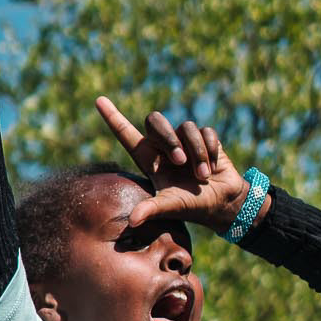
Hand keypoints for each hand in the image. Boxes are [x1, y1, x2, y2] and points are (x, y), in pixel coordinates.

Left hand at [94, 97, 256, 234]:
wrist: (223, 203)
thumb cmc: (192, 206)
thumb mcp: (170, 207)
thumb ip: (151, 209)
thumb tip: (132, 221)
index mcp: (149, 159)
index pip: (126, 134)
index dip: (112, 117)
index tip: (98, 100)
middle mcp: (164, 146)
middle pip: (155, 120)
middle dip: (168, 138)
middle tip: (180, 161)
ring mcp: (184, 140)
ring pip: (186, 128)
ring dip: (196, 153)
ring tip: (203, 176)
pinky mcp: (205, 138)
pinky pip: (206, 132)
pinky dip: (210, 151)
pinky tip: (213, 167)